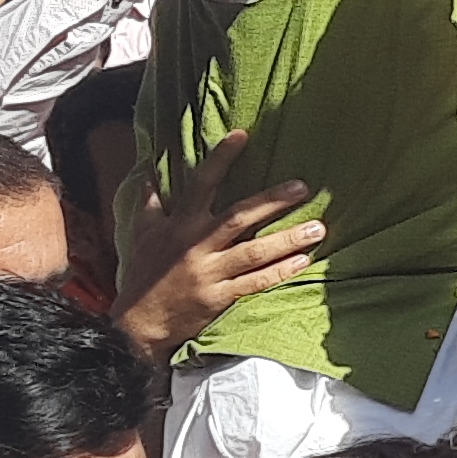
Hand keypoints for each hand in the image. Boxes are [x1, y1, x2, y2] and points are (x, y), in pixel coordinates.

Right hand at [115, 129, 321, 355]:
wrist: (138, 323)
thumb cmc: (143, 275)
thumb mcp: (141, 234)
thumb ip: (150, 204)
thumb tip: (148, 176)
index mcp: (179, 224)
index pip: (201, 183)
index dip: (221, 158)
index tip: (242, 135)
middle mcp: (195, 245)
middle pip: (238, 217)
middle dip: (272, 201)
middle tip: (302, 187)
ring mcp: (209, 272)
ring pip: (253, 252)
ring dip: (287, 239)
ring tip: (318, 228)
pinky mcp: (218, 297)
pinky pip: (254, 283)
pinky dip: (279, 272)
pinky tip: (303, 261)